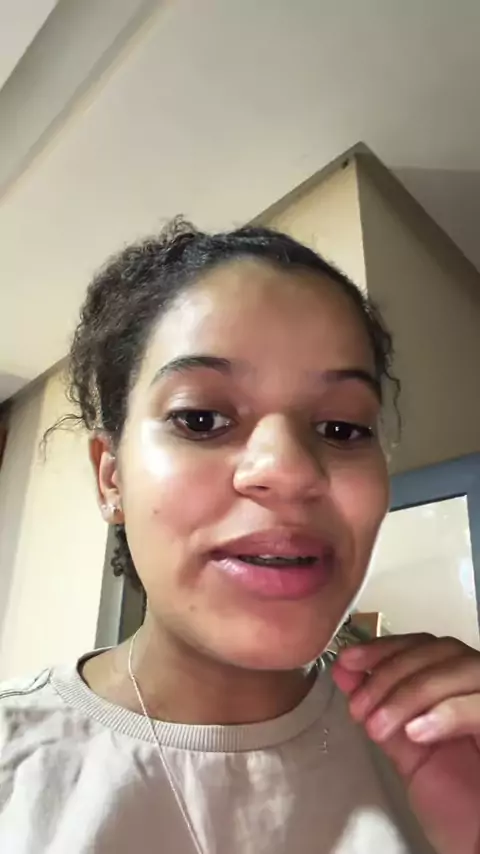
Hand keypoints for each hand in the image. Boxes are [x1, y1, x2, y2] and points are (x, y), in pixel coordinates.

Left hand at [332, 634, 479, 853]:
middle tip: (359, 707)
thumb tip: (345, 672)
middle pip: (440, 650)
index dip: (386, 648)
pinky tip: (415, 733)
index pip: (426, 645)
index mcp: (460, 689)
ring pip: (460, 669)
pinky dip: (445, 713)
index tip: (349, 662)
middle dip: (390, 673)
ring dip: (409, 693)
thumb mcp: (410, 755)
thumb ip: (381, 710)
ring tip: (379, 726)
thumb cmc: (459, 809)